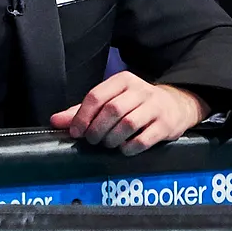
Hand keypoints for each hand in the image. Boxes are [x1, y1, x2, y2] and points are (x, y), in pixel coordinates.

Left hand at [49, 71, 206, 154]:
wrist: (176, 105)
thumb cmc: (137, 104)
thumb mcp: (112, 100)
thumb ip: (83, 111)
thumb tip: (55, 121)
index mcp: (123, 81)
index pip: (96, 96)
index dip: (82, 117)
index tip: (76, 132)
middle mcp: (140, 90)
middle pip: (111, 110)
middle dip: (97, 130)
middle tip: (93, 140)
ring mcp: (155, 107)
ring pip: (128, 124)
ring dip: (112, 139)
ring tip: (108, 144)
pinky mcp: (165, 124)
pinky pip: (143, 139)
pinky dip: (129, 148)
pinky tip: (125, 149)